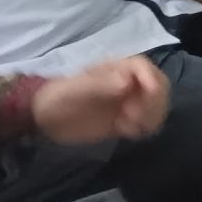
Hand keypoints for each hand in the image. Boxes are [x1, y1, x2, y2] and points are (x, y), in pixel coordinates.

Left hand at [32, 58, 169, 144]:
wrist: (44, 119)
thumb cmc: (59, 97)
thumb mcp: (76, 89)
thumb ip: (101, 84)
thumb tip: (126, 82)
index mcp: (116, 69)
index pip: (143, 67)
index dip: (151, 78)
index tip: (150, 94)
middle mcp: (127, 83)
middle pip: (156, 85)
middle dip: (154, 101)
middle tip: (135, 117)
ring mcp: (127, 102)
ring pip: (155, 104)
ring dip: (151, 115)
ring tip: (129, 127)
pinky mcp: (124, 120)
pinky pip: (145, 122)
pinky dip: (143, 128)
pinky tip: (127, 133)